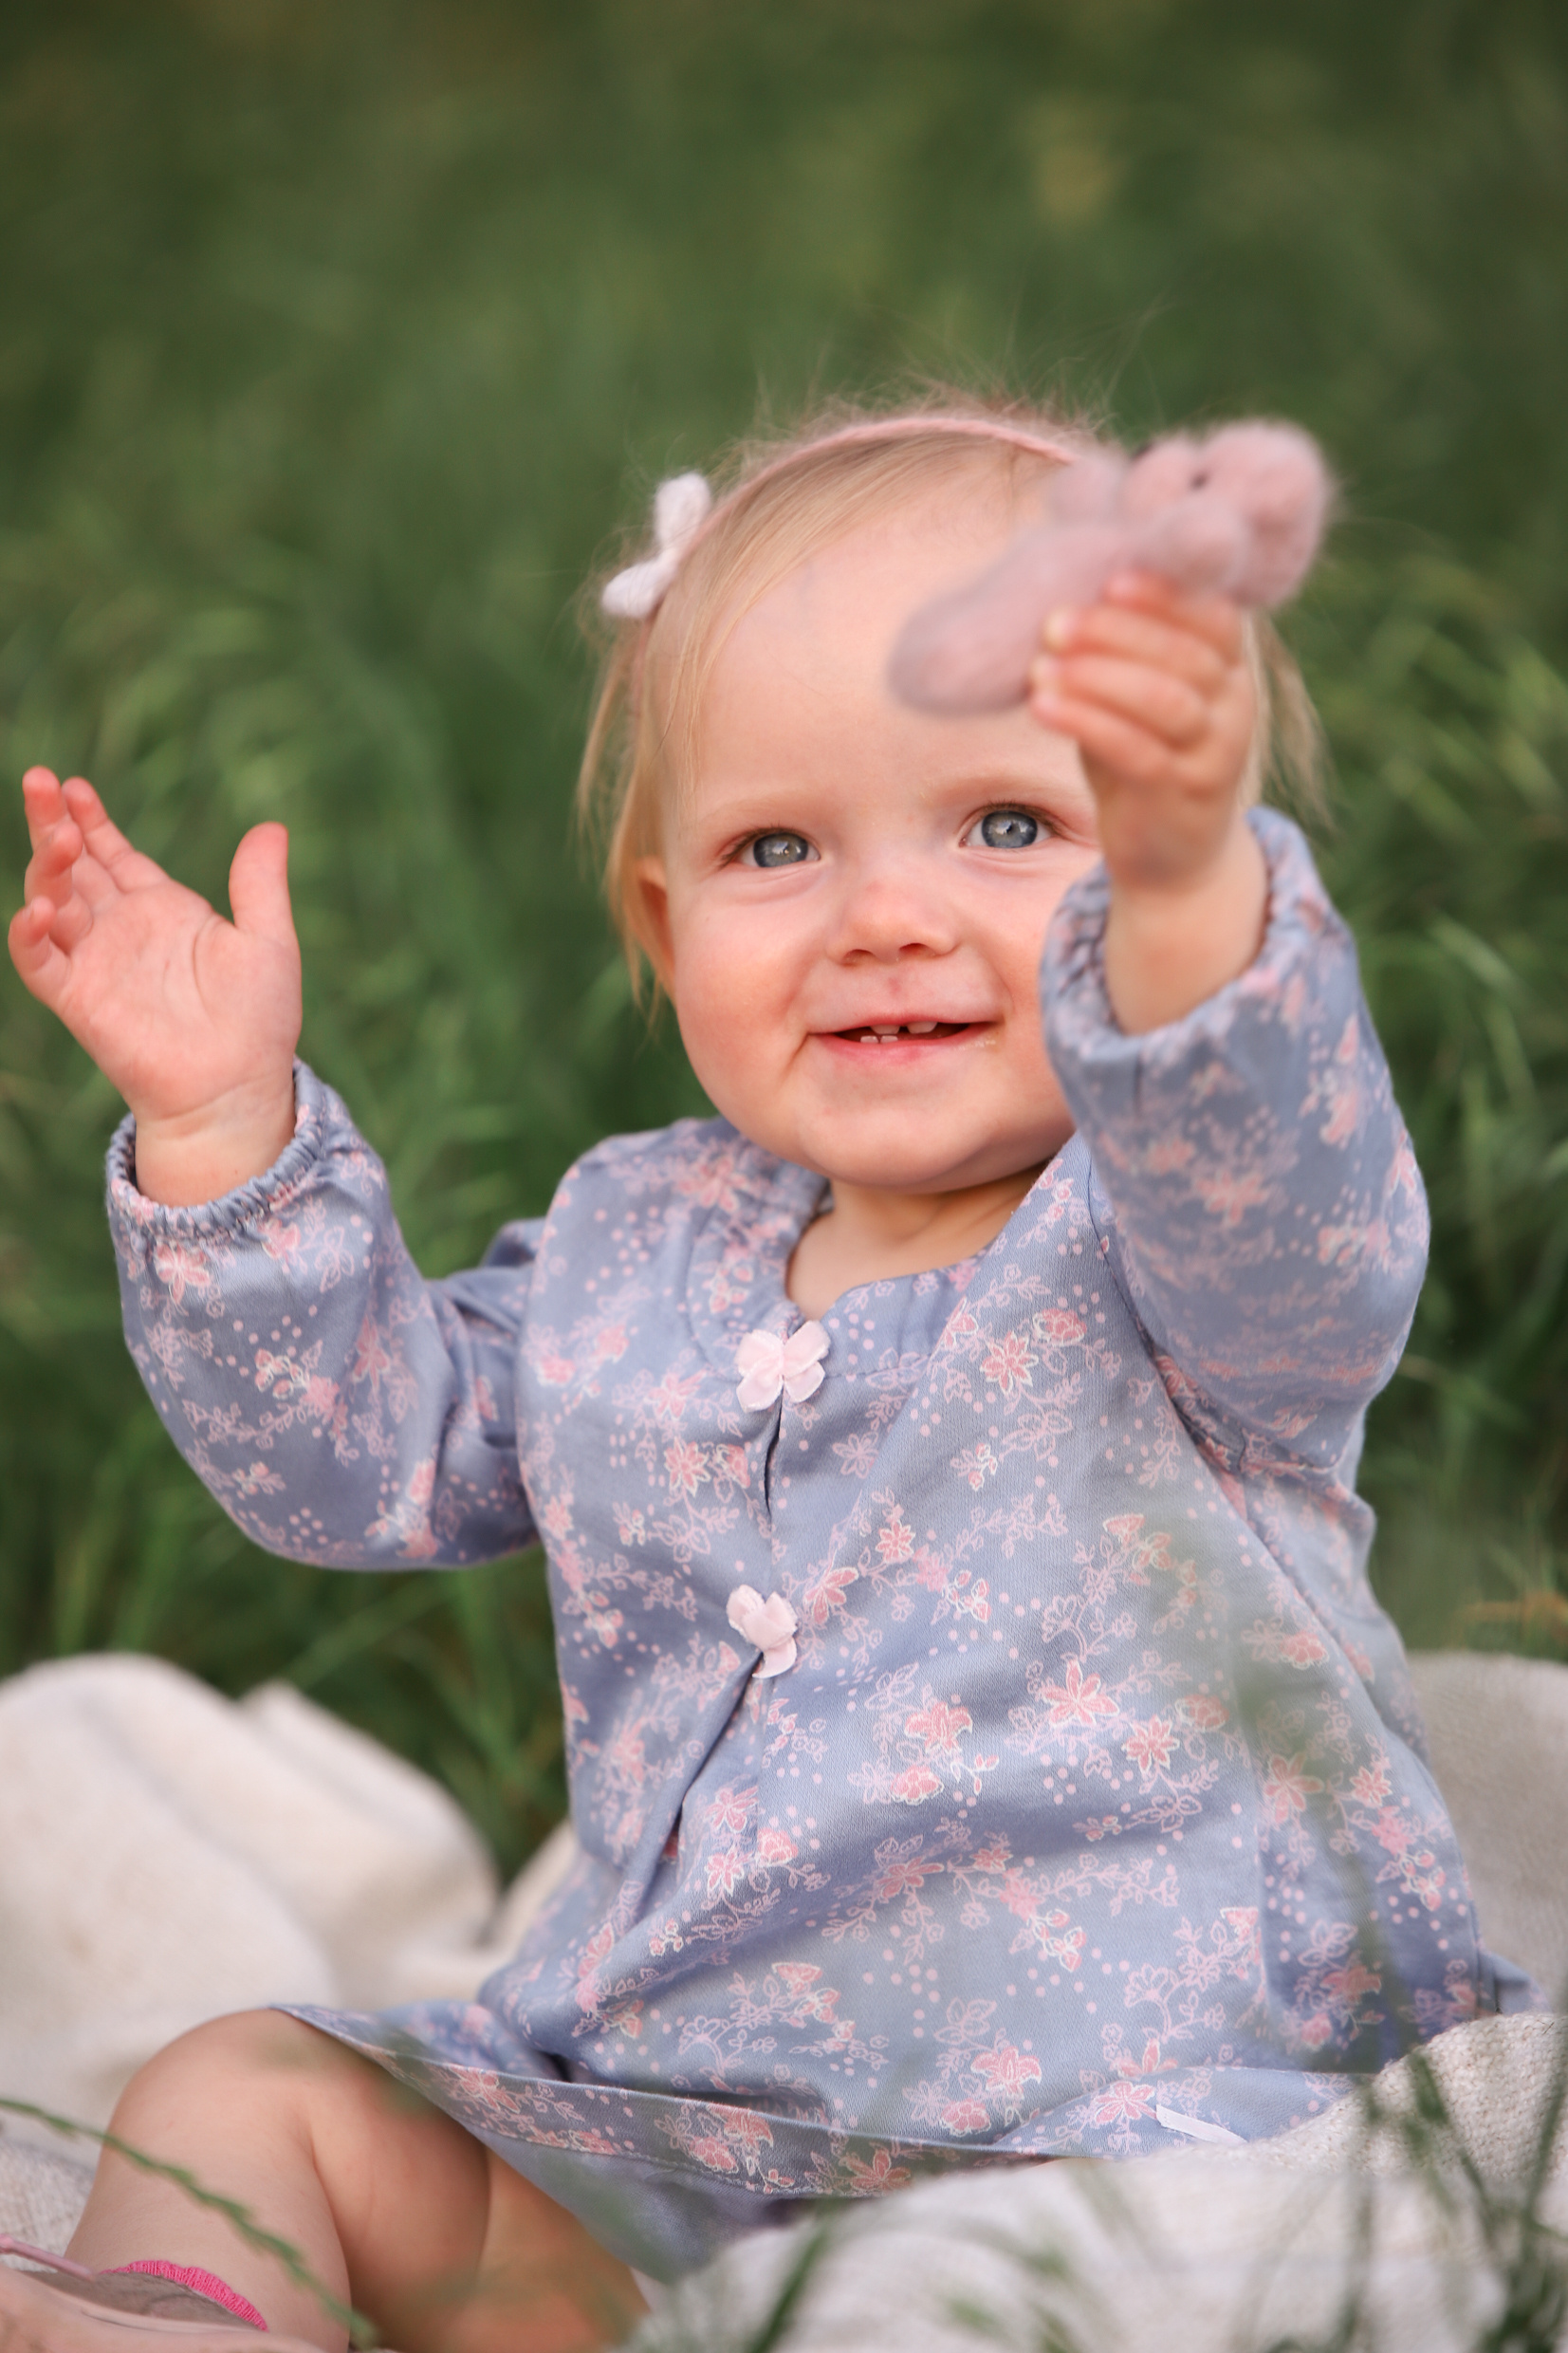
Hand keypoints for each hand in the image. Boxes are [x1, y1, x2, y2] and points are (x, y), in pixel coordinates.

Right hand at [9, 767, 300, 1202]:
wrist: (239, 1088)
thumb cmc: (258, 1021)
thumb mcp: (267, 941)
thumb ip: (259, 885)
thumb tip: (272, 827)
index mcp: (161, 909)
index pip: (113, 853)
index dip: (91, 819)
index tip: (73, 784)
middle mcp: (120, 930)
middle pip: (73, 865)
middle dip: (53, 824)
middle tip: (40, 780)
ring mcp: (96, 962)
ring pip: (52, 901)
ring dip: (48, 867)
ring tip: (61, 838)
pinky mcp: (79, 999)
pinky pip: (40, 961)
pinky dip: (31, 934)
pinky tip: (38, 908)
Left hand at [1026, 573, 1267, 1031]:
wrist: (1172, 859)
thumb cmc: (1142, 758)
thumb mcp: (1133, 699)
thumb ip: (1116, 653)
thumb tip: (1056, 595)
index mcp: (1228, 667)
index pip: (1211, 614)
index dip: (1163, 592)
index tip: (1107, 576)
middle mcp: (1235, 704)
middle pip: (1184, 653)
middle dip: (1115, 631)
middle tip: (1055, 620)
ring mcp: (1215, 753)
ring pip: (1164, 700)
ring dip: (1097, 676)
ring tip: (1041, 663)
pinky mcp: (1184, 796)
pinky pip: (1137, 751)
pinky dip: (1087, 723)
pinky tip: (1042, 705)